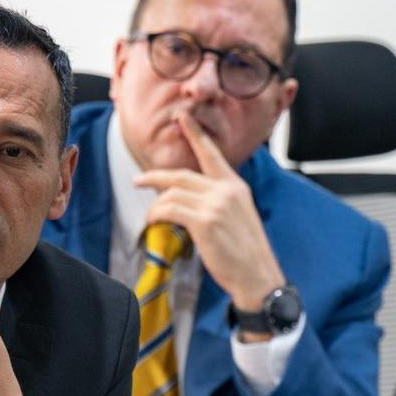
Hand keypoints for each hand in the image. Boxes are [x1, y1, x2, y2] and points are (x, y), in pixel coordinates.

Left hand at [132, 112, 286, 330]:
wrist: (257, 276)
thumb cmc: (246, 253)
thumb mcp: (239, 216)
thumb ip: (219, 200)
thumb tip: (190, 198)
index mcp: (235, 186)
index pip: (211, 154)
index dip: (195, 135)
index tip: (182, 118)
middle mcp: (226, 190)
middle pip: (181, 174)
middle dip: (155, 177)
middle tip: (138, 180)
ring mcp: (216, 204)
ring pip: (172, 193)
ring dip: (156, 206)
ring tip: (152, 218)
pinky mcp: (205, 221)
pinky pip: (170, 210)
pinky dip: (157, 215)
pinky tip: (153, 223)